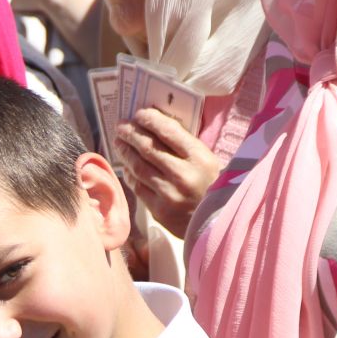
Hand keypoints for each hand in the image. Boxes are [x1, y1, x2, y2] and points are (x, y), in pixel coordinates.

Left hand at [115, 108, 221, 237]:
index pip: (168, 131)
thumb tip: (154, 125)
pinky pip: (138, 186)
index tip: (139, 114)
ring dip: (125, 152)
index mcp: (199, 158)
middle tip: (121, 126)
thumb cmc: (211, 186)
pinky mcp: (159, 210)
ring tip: (119, 142)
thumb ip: (183, 144)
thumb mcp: (206, 160)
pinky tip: (127, 166)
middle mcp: (183, 175)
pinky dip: (130, 173)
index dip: (149, 119)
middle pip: (148, 148)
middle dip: (131, 133)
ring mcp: (169, 194)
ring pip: (139, 167)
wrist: (217, 222)